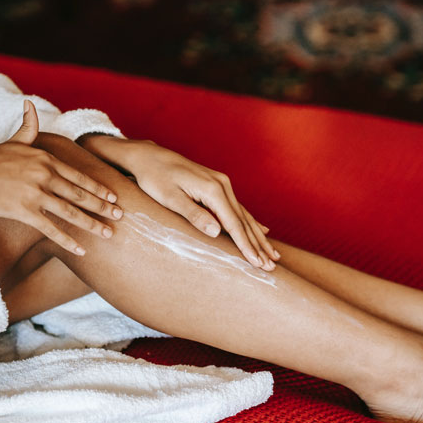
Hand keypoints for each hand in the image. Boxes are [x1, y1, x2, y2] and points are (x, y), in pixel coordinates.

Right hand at [0, 100, 121, 254]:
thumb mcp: (12, 141)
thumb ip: (28, 127)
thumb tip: (29, 104)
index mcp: (44, 159)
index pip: (78, 175)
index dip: (98, 188)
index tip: (113, 196)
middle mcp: (44, 175)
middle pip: (79, 194)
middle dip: (103, 207)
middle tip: (121, 216)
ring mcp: (35, 194)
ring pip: (71, 212)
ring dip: (92, 225)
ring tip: (109, 234)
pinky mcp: (25, 211)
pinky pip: (51, 229)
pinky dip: (68, 241)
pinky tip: (81, 251)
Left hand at [81, 136, 278, 269]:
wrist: (149, 156)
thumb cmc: (154, 178)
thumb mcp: (170, 198)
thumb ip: (193, 215)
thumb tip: (216, 231)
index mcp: (212, 189)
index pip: (233, 224)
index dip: (246, 246)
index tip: (257, 264)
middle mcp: (222, 185)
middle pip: (244, 221)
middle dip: (258, 245)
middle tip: (271, 267)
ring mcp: (222, 183)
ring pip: (244, 215)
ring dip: (258, 237)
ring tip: (273, 255)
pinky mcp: (217, 185)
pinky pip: (238, 208)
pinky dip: (251, 223)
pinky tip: (263, 230)